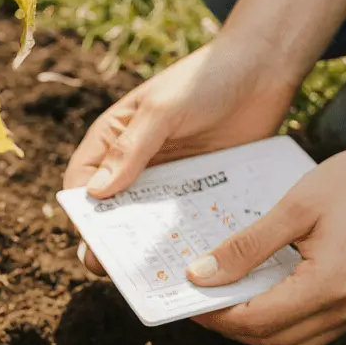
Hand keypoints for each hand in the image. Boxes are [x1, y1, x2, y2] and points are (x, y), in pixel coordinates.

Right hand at [64, 39, 300, 273]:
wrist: (263, 68)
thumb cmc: (204, 79)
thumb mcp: (163, 110)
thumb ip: (131, 149)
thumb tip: (95, 194)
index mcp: (112, 139)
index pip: (81, 183)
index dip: (81, 214)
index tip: (91, 243)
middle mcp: (134, 164)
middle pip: (111, 211)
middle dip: (113, 241)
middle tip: (120, 272)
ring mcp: (167, 179)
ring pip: (147, 222)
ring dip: (149, 246)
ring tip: (156, 276)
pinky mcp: (200, 188)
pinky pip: (186, 220)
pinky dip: (186, 239)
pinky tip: (196, 259)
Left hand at [185, 138, 345, 344]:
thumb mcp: (294, 209)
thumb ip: (245, 247)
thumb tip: (201, 275)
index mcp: (330, 286)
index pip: (257, 321)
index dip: (216, 314)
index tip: (187, 296)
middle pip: (271, 340)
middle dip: (229, 325)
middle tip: (200, 295)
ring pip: (291, 344)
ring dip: (254, 329)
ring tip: (226, 295)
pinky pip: (311, 331)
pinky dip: (280, 323)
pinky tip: (261, 293)